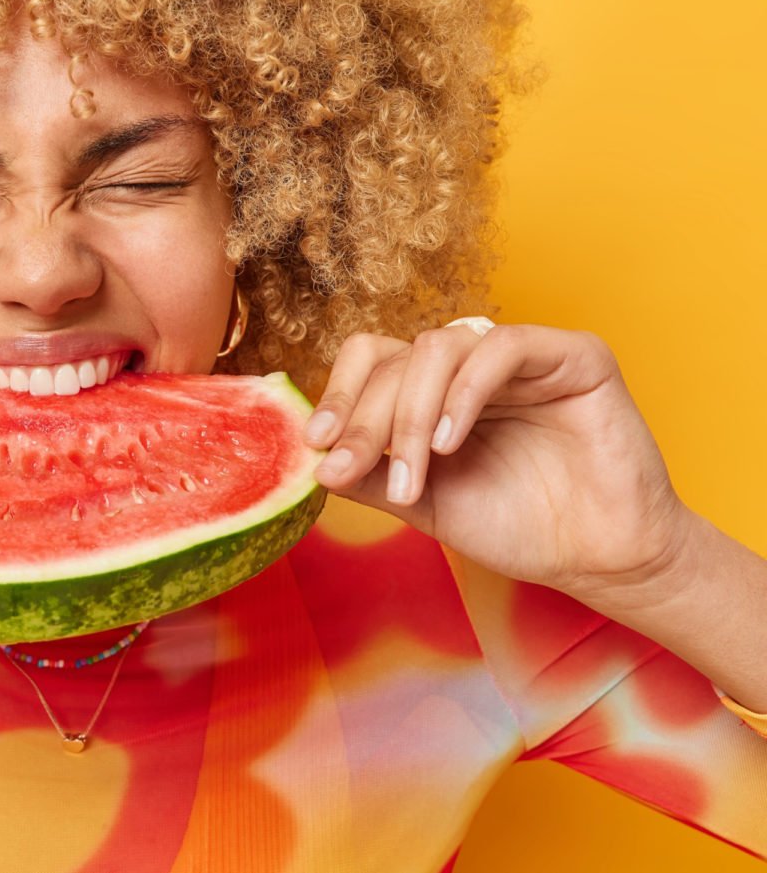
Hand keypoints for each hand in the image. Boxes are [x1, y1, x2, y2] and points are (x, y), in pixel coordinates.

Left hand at [305, 323, 691, 597]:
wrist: (597, 559)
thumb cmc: (518, 526)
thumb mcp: (423, 503)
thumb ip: (369, 477)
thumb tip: (309, 460)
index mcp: (433, 389)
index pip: (370, 361)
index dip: (338, 395)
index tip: (316, 444)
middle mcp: (471, 365)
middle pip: (395, 358)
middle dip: (365, 418)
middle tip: (350, 469)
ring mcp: (520, 355)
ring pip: (437, 349)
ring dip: (410, 415)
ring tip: (413, 476)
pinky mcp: (573, 355)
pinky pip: (502, 347)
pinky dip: (464, 393)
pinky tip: (450, 442)